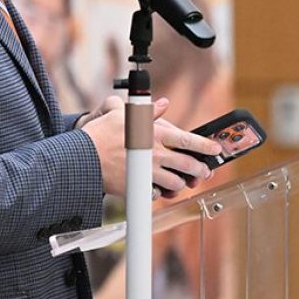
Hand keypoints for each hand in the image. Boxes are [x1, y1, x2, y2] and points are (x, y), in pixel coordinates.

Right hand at [81, 96, 222, 197]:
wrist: (82, 158)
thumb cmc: (101, 134)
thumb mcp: (124, 114)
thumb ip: (148, 111)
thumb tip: (163, 103)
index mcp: (156, 135)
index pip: (189, 141)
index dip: (206, 146)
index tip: (216, 149)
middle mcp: (156, 155)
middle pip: (188, 165)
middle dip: (200, 170)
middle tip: (203, 171)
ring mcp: (148, 174)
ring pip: (175, 183)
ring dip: (179, 183)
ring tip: (178, 181)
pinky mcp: (138, 189)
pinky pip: (156, 195)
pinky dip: (158, 193)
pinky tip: (155, 188)